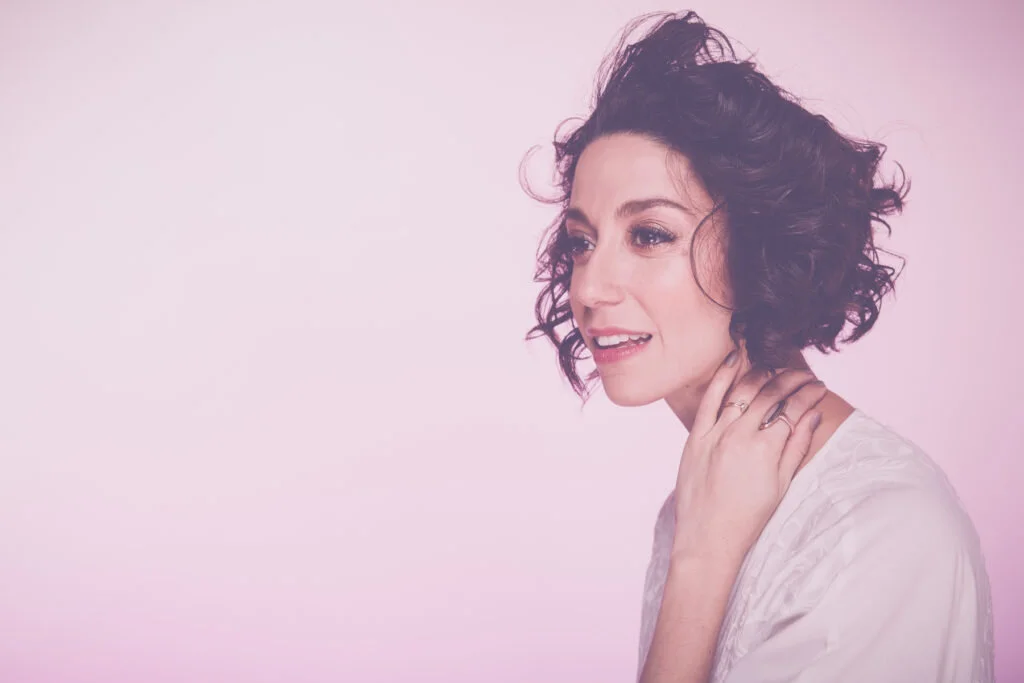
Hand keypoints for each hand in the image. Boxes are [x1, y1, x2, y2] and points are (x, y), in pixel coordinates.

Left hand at [671, 347, 827, 563]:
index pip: (793, 409)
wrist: (708, 539)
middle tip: (804, 375)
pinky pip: (709, 400)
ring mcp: (715, 435)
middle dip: (791, 380)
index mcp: (766, 449)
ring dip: (762, 374)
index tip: (819, 387)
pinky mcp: (695, 438)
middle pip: (770, 395)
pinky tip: (733, 360)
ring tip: (776, 368)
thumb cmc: (748, 518)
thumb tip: (813, 416)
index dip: (809, 394)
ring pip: (742, 392)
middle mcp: (740, 436)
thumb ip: (796, 446)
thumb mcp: (782, 485)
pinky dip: (721, 377)